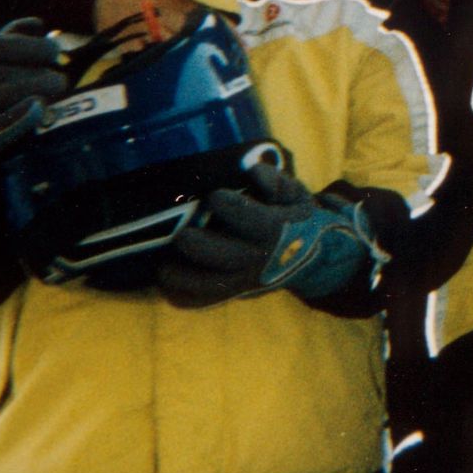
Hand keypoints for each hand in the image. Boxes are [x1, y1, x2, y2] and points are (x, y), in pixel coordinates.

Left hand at [156, 163, 384, 307]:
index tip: (214, 196)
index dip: (231, 208)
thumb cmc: (294, 218)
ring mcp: (243, 279)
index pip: (254, 221)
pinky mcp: (231, 292)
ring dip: (183, 277)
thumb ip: (277, 182)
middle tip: (181, 235)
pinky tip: (165, 278)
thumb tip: (254, 172)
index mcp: (275, 230)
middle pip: (228, 258)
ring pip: (211, 286)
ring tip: (163, 265)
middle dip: (201, 247)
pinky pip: (201, 300)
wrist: (309, 258)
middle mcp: (258, 258)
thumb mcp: (296, 195)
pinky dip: (180, 294)